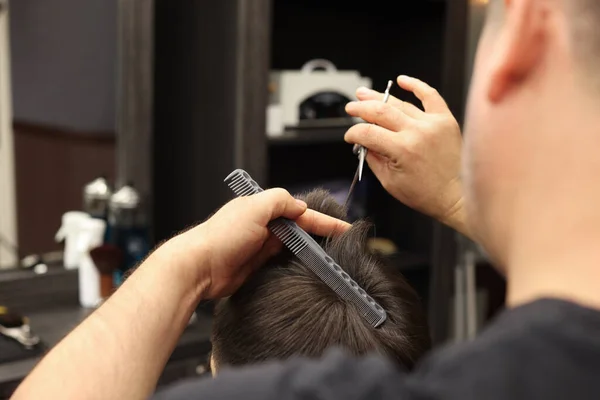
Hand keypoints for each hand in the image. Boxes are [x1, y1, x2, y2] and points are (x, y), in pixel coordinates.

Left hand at [160, 189, 350, 298]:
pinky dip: (295, 262)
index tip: (344, 227)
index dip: (323, 220)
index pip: (300, 212)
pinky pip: (282, 261)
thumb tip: (300, 206)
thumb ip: (279, 201)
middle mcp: (262, 225)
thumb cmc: (220, 237)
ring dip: (309, 249)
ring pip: (293, 246)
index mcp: (262, 208)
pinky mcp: (257, 265)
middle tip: (343, 243)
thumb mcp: (254, 208)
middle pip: (299, 229)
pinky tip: (307, 267)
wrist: (199, 268)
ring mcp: (260, 246)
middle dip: (320, 234)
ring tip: (331, 256)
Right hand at [344, 75, 467, 235]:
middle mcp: (417, 132)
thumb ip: (373, 159)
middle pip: (380, 112)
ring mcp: (432, 123)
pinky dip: (416, 85)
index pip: (367, 133)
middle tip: (351, 108)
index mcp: (402, 150)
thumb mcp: (390, 182)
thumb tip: (363, 143)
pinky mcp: (445, 120)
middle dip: (361, 108)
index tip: (349, 136)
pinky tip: (402, 80)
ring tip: (365, 94)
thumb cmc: (426, 194)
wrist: (457, 196)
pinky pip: (430, 96)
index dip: (353, 133)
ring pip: (400, 103)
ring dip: (379, 97)